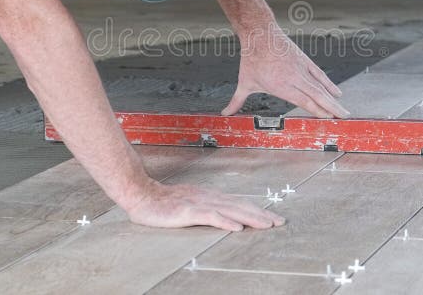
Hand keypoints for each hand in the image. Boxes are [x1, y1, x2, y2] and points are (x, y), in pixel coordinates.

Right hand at [124, 181, 284, 230]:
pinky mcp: (189, 211)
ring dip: (250, 218)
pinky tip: (237, 228)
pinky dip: (226, 222)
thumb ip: (208, 209)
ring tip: (266, 225)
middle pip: (241, 205)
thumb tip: (227, 217)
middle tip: (280, 221)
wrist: (143, 195)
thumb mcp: (191, 204)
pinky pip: (211, 217)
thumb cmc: (164, 202)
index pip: (239, 203)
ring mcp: (200, 204)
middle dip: (262, 214)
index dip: (258, 210)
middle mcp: (209, 198)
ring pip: (231, 211)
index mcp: (211, 197)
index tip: (273, 217)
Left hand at [222, 25, 349, 118]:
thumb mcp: (244, 82)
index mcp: (282, 85)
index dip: (317, 111)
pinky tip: (337, 93)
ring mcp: (301, 68)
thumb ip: (236, 101)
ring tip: (343, 111)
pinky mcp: (304, 61)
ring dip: (333, 99)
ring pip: (321, 86)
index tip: (328, 120)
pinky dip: (329, 84)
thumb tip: (225, 114)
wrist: (260, 33)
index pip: (303, 101)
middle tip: (343, 119)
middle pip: (317, 96)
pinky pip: (320, 75)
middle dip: (331, 108)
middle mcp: (294, 77)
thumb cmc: (251, 59)